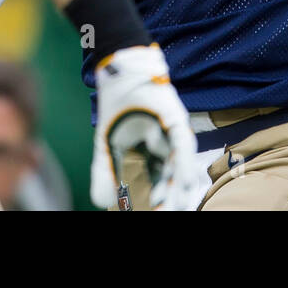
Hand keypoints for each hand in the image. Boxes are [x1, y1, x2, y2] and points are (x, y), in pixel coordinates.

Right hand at [90, 44, 208, 210]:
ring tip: (180, 206)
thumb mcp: (106, 145)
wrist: (118, 73)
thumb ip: (105, 172)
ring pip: (180, 166)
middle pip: (170, 178)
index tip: (156, 213)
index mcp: (150, 152)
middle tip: (170, 214)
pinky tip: (186, 183)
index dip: (157, 198)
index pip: (156, 182)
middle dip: (169, 198)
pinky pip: (183, 146)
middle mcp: (165, 145)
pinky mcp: (177, 121)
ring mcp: (172, 134)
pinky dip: (185, 165)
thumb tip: (101, 202)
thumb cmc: (116, 108)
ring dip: (180, 188)